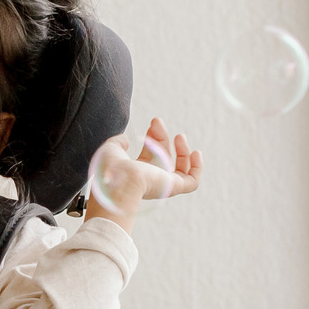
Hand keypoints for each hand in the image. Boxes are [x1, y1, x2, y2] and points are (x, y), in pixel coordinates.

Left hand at [86, 117, 203, 229]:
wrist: (118, 181)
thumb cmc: (111, 168)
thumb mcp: (111, 149)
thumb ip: (117, 143)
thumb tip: (125, 139)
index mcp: (137, 172)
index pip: (150, 154)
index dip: (153, 137)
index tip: (153, 123)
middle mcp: (151, 180)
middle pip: (163, 157)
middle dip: (161, 138)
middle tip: (157, 121)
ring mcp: (163, 184)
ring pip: (180, 170)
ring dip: (182, 151)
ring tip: (180, 136)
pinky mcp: (173, 187)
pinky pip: (192, 182)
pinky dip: (197, 168)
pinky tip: (196, 153)